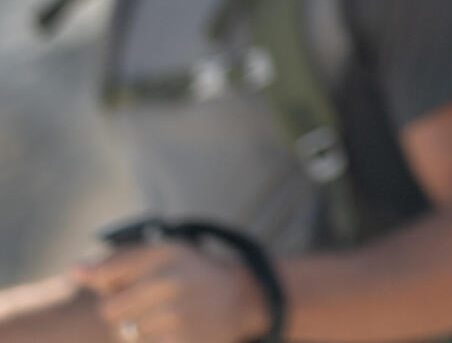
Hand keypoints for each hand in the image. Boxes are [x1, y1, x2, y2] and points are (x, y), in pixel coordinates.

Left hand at [73, 242, 267, 342]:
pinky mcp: (183, 340)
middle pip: (109, 310)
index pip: (106, 272)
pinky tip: (170, 332)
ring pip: (125, 334)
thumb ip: (116, 262)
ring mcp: (178, 312)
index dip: (106, 283)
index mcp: (163, 252)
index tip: (122, 283)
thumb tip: (74, 271)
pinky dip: (153, 342)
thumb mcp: (161, 256)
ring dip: (136, 332)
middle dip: (121, 312)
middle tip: (146, 305)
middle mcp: (171, 279)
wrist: (243, 297)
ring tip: (161, 320)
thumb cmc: (189, 274)